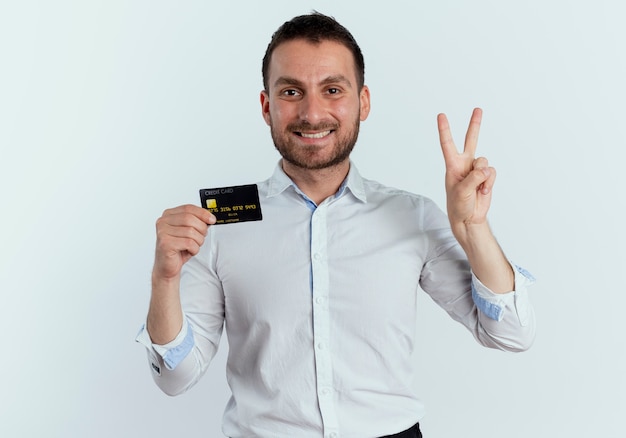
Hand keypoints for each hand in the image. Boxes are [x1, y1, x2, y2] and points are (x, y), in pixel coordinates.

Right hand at [153, 204, 215, 280]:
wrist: (167, 266)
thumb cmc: (178, 249)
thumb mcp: (189, 232)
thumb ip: (197, 222)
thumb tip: (209, 218)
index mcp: (168, 215)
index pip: (188, 208)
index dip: (202, 213)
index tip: (212, 219)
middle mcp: (163, 222)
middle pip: (190, 219)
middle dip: (201, 229)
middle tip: (201, 237)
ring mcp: (162, 232)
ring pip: (191, 232)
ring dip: (198, 241)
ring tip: (193, 246)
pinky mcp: (165, 243)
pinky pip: (189, 243)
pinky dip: (194, 249)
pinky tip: (189, 251)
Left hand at [437, 108, 495, 237]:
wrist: (469, 218)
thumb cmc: (458, 205)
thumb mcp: (462, 191)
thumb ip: (474, 177)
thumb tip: (486, 168)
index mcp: (452, 165)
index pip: (447, 144)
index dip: (445, 129)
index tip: (441, 115)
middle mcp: (464, 164)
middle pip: (470, 140)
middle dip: (475, 125)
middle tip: (478, 109)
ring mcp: (476, 170)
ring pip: (485, 161)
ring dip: (483, 176)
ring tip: (476, 188)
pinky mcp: (486, 177)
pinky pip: (492, 172)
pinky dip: (489, 183)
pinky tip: (483, 191)